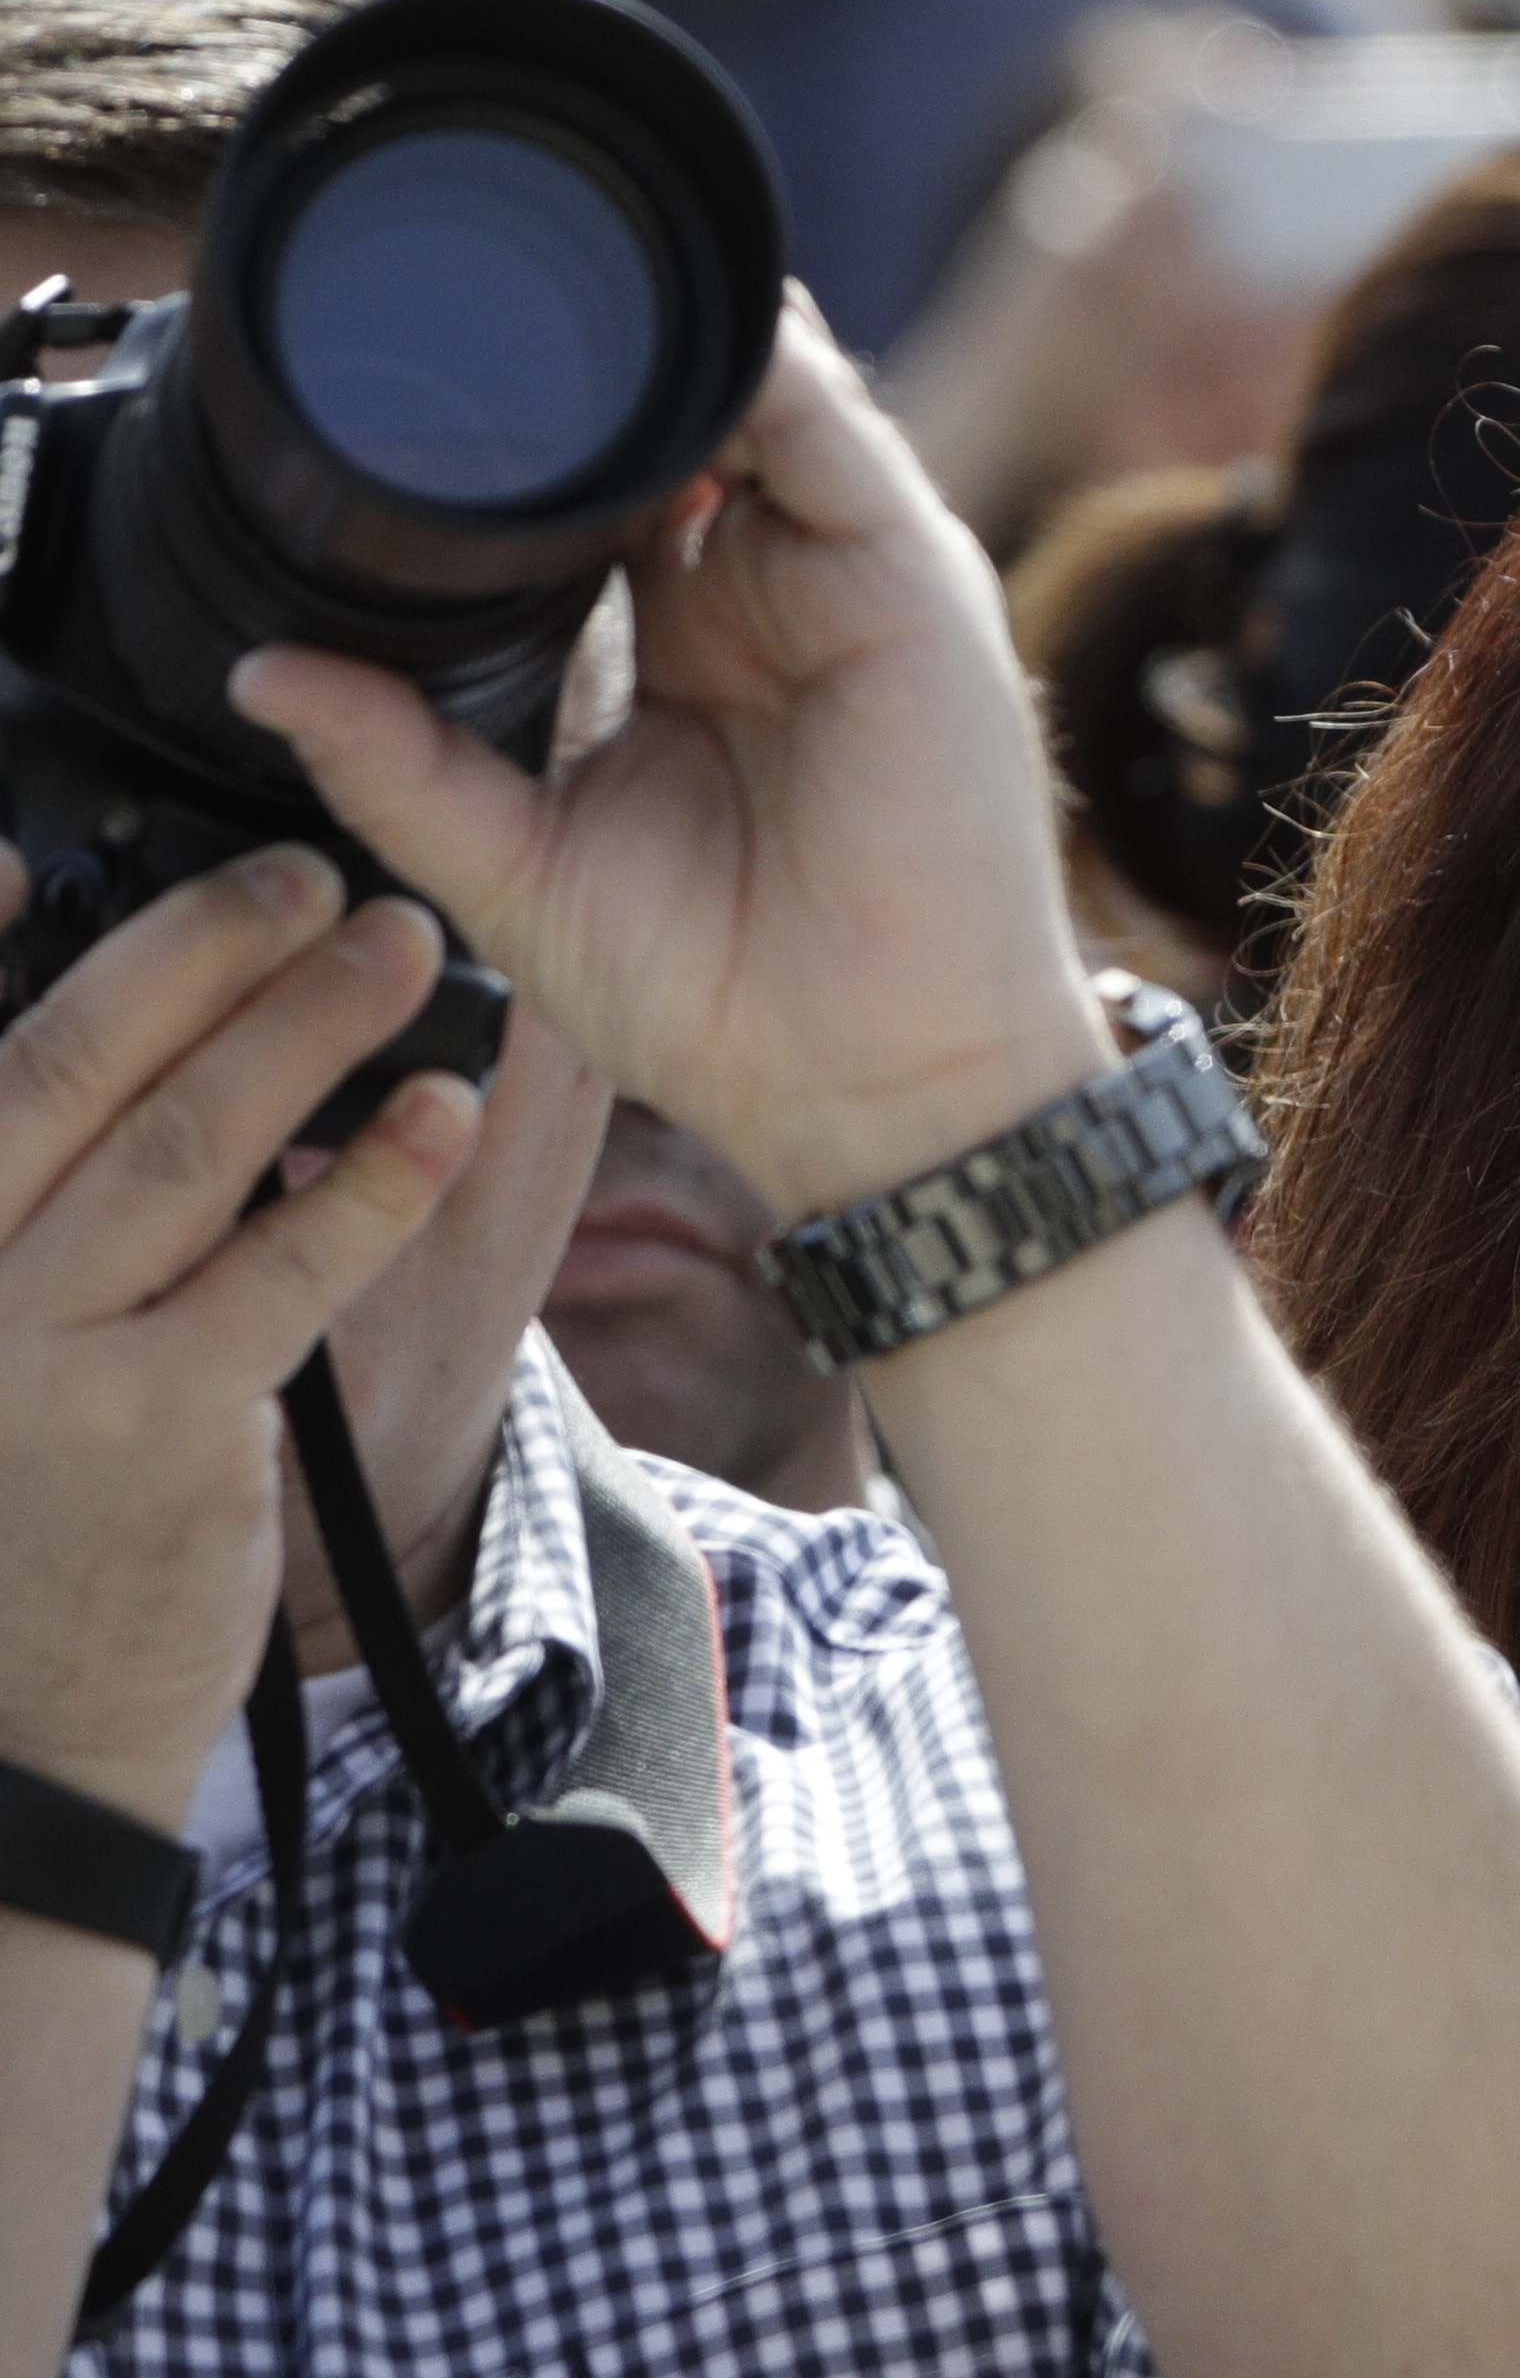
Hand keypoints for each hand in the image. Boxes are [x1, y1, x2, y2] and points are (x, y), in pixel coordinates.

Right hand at [0, 848, 479, 1822]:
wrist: (25, 1709)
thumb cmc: (16, 1482)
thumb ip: (30, 1182)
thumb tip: (88, 996)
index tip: (41, 841)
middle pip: (62, 1062)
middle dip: (195, 947)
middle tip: (310, 872)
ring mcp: (26, 1352)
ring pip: (177, 1143)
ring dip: (305, 1027)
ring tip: (400, 947)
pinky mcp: (153, 1426)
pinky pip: (279, 1269)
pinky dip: (375, 1176)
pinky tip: (445, 1108)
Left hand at [228, 298, 1112, 1225]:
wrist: (869, 1082)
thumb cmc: (726, 1005)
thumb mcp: (516, 873)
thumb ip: (400, 769)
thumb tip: (264, 673)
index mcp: (690, 650)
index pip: (606, 493)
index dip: (527, 440)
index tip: (418, 391)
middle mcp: (772, 599)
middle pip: (683, 425)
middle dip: (593, 372)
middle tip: (470, 331)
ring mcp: (846, 584)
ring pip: (758, 401)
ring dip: (667, 346)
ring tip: (556, 310)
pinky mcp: (912, 584)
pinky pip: (836, 436)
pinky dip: (762, 368)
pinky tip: (677, 344)